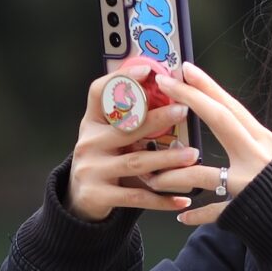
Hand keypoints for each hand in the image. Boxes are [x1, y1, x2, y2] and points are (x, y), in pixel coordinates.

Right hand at [64, 74, 200, 222]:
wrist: (79, 200)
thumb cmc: (104, 161)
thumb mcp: (108, 137)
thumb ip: (130, 122)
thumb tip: (172, 96)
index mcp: (92, 122)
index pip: (99, 92)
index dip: (121, 79)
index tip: (148, 70)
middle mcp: (89, 143)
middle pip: (125, 127)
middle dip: (157, 118)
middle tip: (184, 110)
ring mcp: (92, 169)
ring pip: (136, 162)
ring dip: (167, 159)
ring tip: (192, 155)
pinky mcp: (98, 195)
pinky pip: (137, 196)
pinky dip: (161, 199)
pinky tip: (182, 199)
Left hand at [154, 62, 271, 226]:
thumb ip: (253, 144)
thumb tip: (228, 126)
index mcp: (265, 140)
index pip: (231, 107)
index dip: (207, 86)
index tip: (185, 69)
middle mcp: (258, 155)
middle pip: (220, 120)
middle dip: (190, 100)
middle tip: (164, 84)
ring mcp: (250, 183)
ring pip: (203, 173)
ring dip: (174, 175)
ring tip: (152, 176)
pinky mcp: (246, 211)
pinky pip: (215, 212)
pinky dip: (197, 214)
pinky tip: (181, 216)